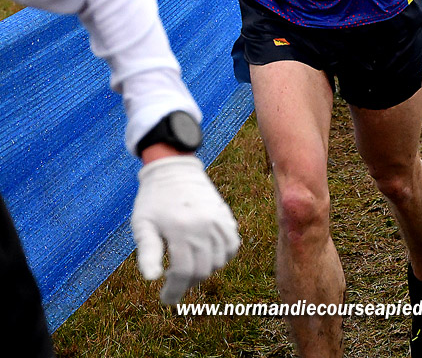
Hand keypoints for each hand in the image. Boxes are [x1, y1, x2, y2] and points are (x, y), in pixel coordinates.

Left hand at [131, 155, 239, 303]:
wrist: (173, 168)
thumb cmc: (153, 199)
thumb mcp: (142, 224)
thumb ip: (147, 251)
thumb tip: (152, 279)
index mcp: (180, 229)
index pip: (183, 272)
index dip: (174, 291)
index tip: (166, 299)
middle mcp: (203, 226)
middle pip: (201, 270)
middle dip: (186, 283)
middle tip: (173, 280)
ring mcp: (217, 220)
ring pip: (218, 261)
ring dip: (203, 270)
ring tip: (187, 265)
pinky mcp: (225, 216)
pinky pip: (231, 246)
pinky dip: (222, 256)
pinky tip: (206, 255)